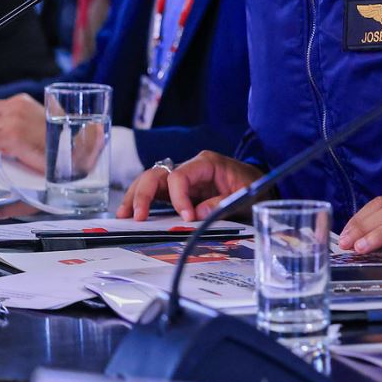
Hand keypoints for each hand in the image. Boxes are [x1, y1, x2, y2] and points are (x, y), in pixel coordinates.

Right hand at [115, 151, 263, 219]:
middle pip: (158, 174)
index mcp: (206, 163)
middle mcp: (190, 166)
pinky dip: (142, 200)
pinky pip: (156, 191)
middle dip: (144, 194)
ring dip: (136, 196)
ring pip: (151, 180)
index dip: (178, 197)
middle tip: (138, 216)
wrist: (258, 184)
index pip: (180, 176)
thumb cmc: (252, 187)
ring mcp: (182, 176)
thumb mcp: (244, 196)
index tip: (186, 218)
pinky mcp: (179, 188)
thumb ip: (221, 203)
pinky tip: (130, 213)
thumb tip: (195, 214)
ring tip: (124, 215)